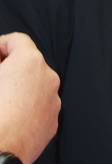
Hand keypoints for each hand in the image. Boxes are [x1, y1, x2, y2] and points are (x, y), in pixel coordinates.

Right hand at [0, 33, 60, 163]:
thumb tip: (0, 68)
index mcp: (29, 63)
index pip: (16, 40)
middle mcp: (48, 79)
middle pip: (28, 63)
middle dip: (8, 67)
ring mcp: (53, 102)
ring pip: (35, 87)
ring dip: (18, 88)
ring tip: (0, 101)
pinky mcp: (51, 123)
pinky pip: (38, 107)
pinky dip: (25, 107)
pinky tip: (7, 117)